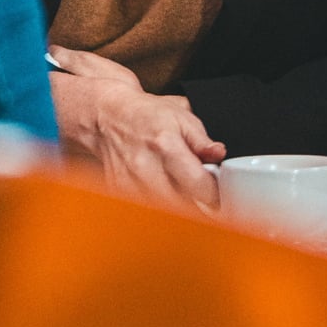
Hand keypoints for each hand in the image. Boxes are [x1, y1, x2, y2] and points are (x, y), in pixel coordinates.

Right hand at [47, 46, 224, 209]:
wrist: (107, 117)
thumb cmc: (145, 115)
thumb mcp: (181, 116)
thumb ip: (202, 139)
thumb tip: (218, 154)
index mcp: (165, 146)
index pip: (198, 185)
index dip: (213, 193)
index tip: (216, 193)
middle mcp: (146, 168)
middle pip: (183, 205)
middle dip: (197, 204)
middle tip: (200, 195)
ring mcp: (130, 183)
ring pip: (164, 212)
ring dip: (177, 208)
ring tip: (180, 192)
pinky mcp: (120, 193)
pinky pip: (145, 210)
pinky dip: (157, 206)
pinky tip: (160, 193)